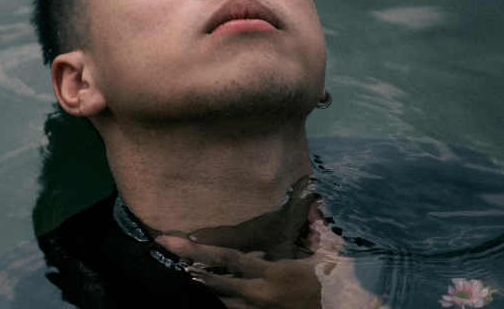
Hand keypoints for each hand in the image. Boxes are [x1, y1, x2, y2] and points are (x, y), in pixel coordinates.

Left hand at [156, 221, 386, 308]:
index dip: (196, 251)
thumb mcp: (328, 253)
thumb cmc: (337, 283)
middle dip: (191, 267)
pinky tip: (217, 285)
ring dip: (208, 284)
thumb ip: (317, 229)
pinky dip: (226, 297)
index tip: (168, 241)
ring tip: (190, 266)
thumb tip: (314, 206)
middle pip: (214, 283)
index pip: (227, 260)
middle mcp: (259, 296)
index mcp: (272, 274)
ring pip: (222, 300)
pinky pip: (235, 308)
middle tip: (166, 249)